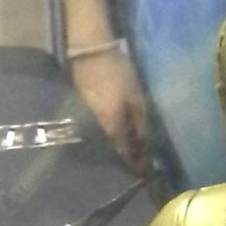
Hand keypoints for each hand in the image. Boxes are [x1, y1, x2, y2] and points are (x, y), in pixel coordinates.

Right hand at [71, 48, 146, 173]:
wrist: (91, 52)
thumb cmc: (118, 73)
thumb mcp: (135, 97)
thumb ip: (140, 123)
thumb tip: (144, 147)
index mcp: (111, 128)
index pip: (122, 155)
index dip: (133, 166)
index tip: (142, 174)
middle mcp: (96, 130)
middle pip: (111, 151)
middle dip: (124, 159)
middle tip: (136, 163)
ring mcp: (86, 121)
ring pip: (103, 142)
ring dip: (115, 148)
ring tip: (127, 150)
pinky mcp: (81, 112)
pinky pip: (96, 131)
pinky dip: (107, 136)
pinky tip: (115, 133)